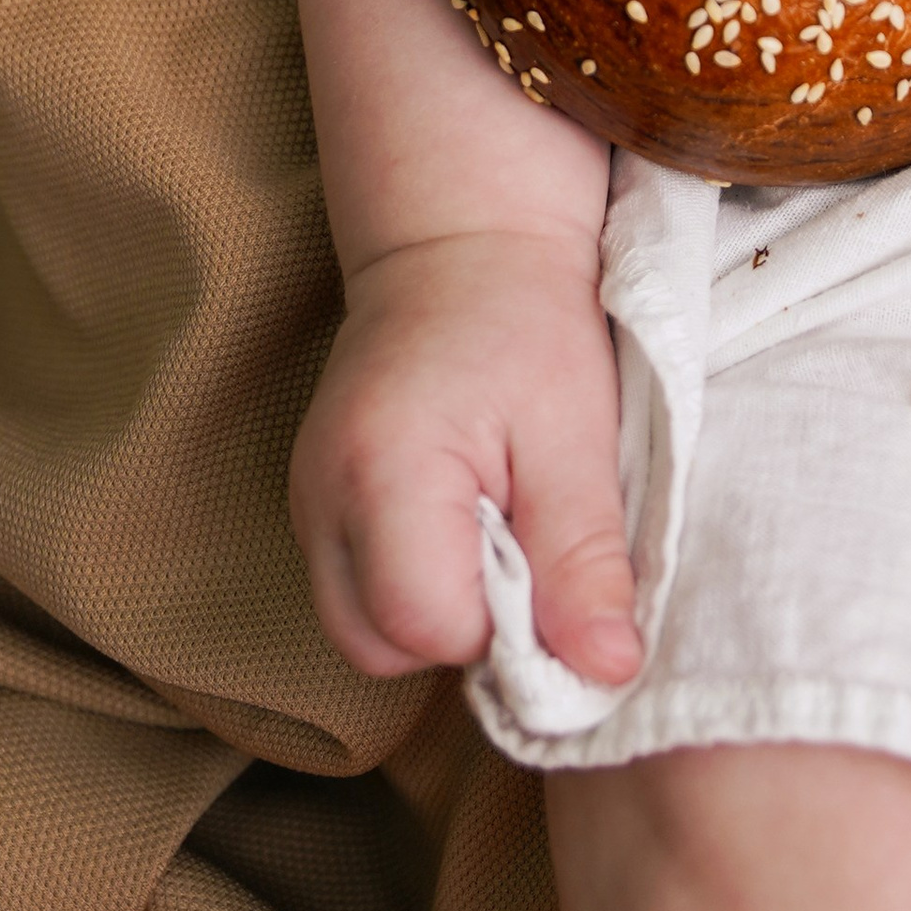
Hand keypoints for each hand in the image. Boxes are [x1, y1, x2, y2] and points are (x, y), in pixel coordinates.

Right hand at [289, 225, 642, 687]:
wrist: (465, 237)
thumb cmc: (529, 318)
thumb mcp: (577, 431)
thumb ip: (584, 558)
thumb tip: (604, 673)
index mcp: (380, 473)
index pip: (429, 627)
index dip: (506, 620)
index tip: (550, 554)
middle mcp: (319, 497)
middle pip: (380, 646)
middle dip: (465, 625)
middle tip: (524, 535)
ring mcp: (306, 500)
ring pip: (364, 628)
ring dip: (439, 607)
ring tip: (496, 519)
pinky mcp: (316, 500)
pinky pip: (359, 588)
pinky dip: (416, 579)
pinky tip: (464, 516)